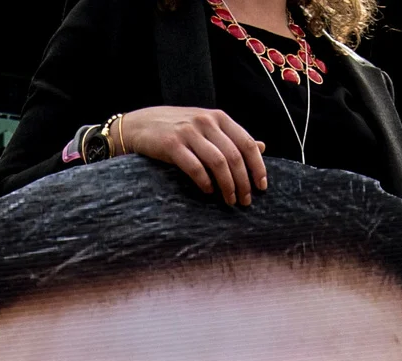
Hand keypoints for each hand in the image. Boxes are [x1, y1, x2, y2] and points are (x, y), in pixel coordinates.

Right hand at [115, 105, 268, 204]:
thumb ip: (232, 137)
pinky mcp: (171, 145)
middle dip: (243, 182)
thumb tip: (262, 147)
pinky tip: (209, 191)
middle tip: (245, 201)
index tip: (262, 186)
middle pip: (234, 156)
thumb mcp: (206, 127)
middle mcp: (205, 122)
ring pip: (218, 163)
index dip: (258, 166)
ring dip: (227, 186)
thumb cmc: (176, 128)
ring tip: (230, 200)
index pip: (247, 143)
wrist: (139, 125)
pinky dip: (205, 182)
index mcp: (218, 118)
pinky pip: (195, 167)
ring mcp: (188, 132)